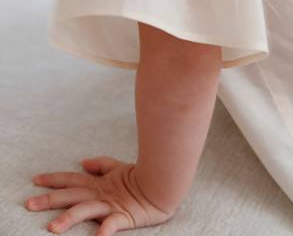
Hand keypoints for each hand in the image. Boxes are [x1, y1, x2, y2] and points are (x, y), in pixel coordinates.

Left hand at [25, 156, 173, 235]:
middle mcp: (101, 193)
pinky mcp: (125, 216)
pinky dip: (106, 230)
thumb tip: (82, 162)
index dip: (54, 179)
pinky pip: (114, 224)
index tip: (35, 180)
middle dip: (49, 199)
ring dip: (69, 219)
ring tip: (53, 228)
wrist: (164, 182)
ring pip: (86, 210)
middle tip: (29, 204)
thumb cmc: (141, 176)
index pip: (72, 179)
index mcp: (98, 183)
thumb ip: (101, 165)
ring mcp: (111, 205)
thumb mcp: (118, 168)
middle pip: (71, 195)